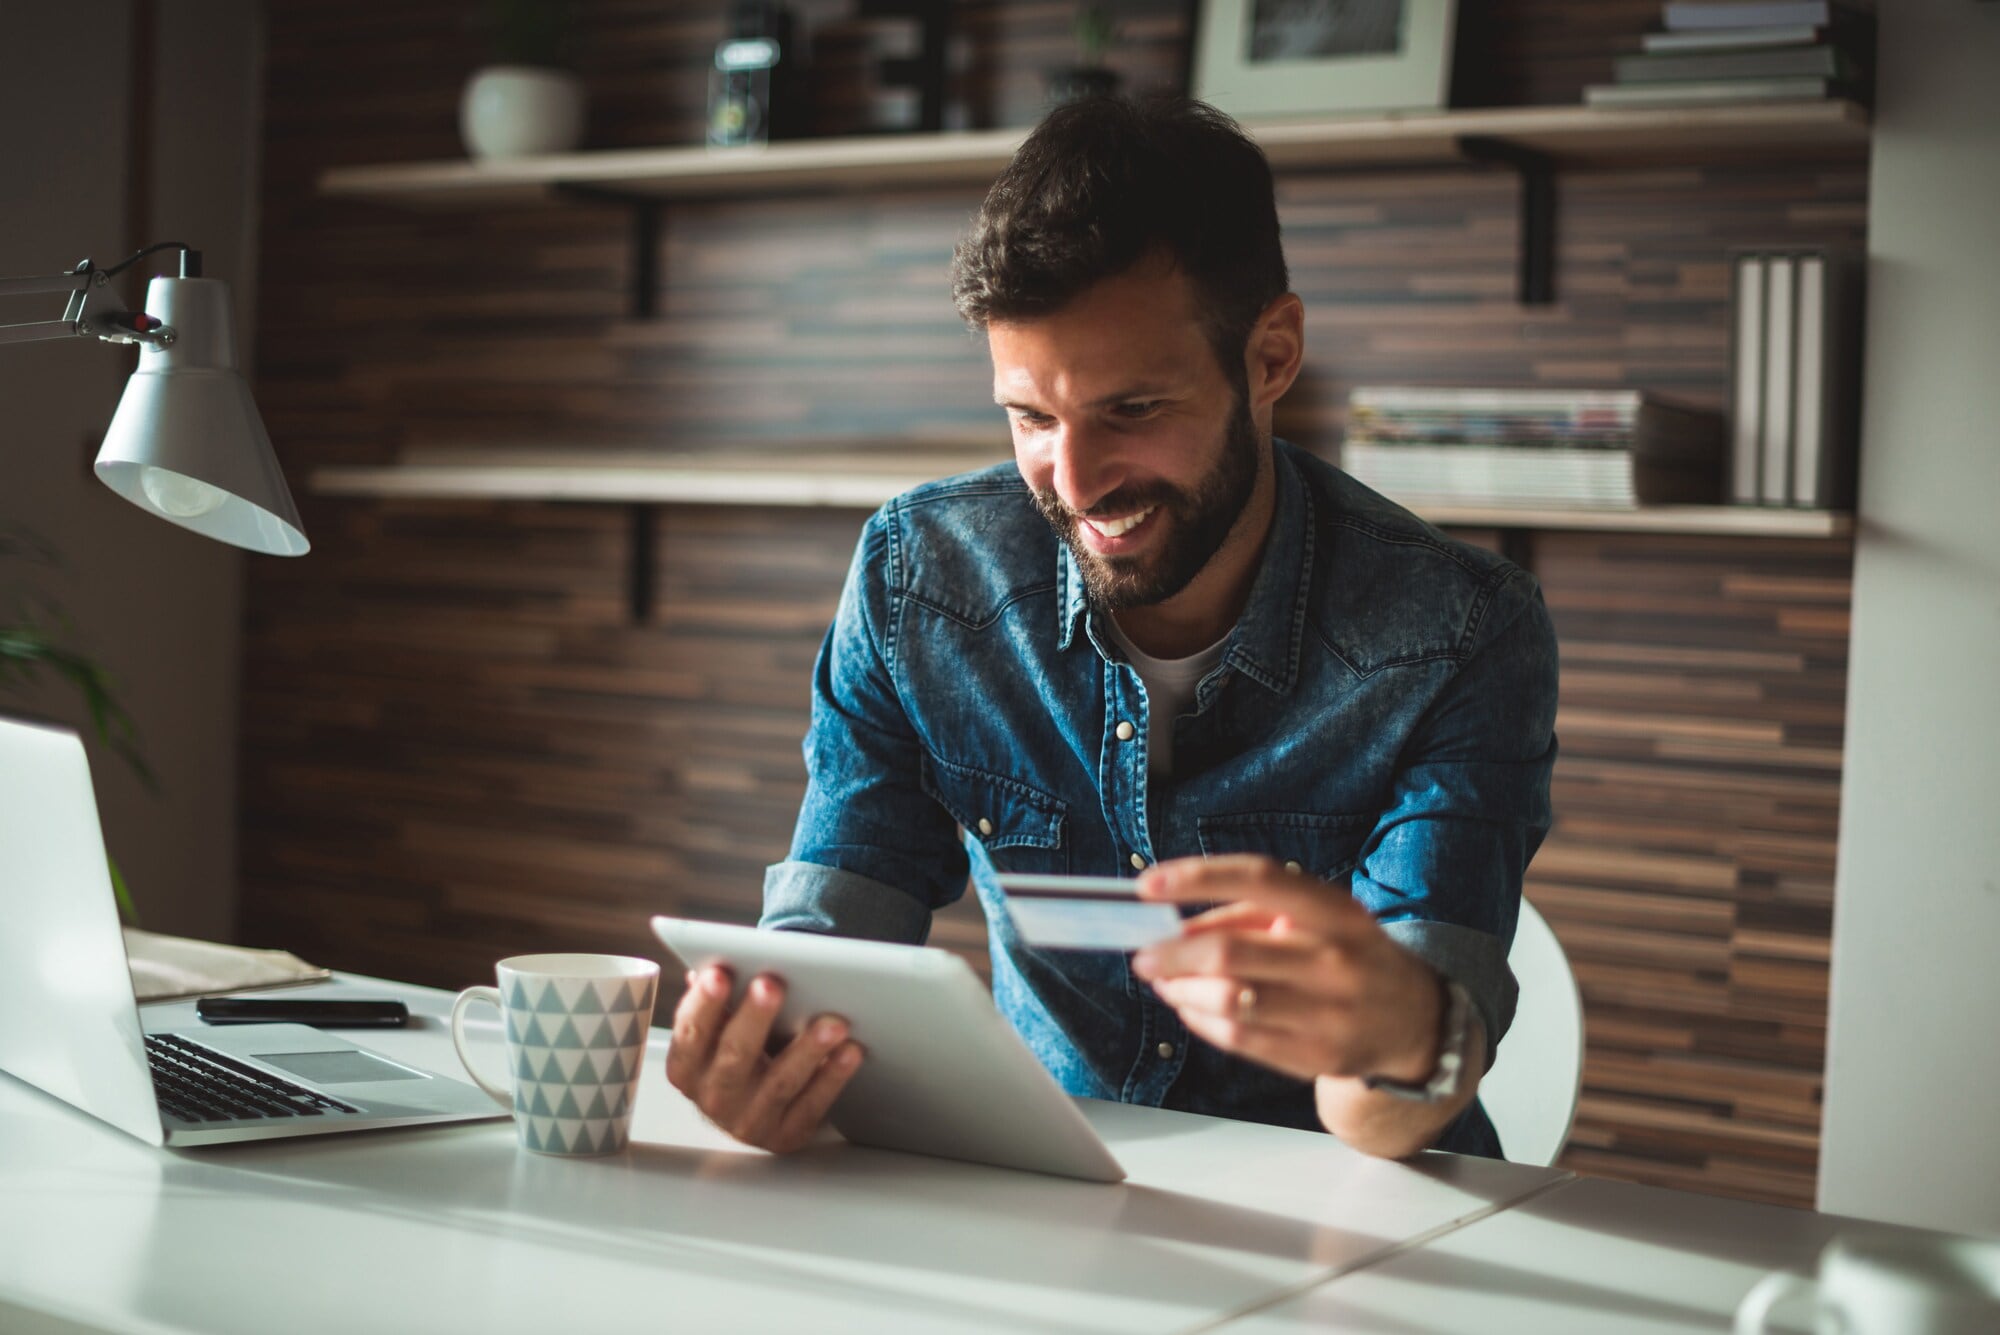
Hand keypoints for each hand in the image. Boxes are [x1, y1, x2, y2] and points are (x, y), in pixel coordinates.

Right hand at [665, 965, 864, 1153]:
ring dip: (808, 1049)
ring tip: (833, 1021)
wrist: (752, 1111)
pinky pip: (812, 1105)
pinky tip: (851, 1051)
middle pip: (735, 1056)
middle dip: (754, 1018)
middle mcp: (712, 1098)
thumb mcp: (718, 1032)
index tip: (720, 972)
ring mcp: (749, 1122)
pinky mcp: (786, 1136)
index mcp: (687, 1067)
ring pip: (779, 1083)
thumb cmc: (737, 1055)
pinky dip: (833, 1077)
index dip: (704, 1004)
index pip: (691, 1033)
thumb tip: (715, 964)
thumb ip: (716, 1001)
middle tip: (773, 984)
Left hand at [1130, 855, 1442, 1085]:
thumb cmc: (1347, 953)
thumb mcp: (1316, 917)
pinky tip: (1192, 1008)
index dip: (1198, 878)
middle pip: (1232, 952)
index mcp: (1336, 911)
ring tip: (1166, 982)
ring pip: (1229, 1002)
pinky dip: (1201, 1021)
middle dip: (1173, 954)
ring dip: (1182, 991)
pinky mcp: (1316, 1056)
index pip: (1260, 880)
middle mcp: (1336, 959)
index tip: (1148, 885)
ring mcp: (1328, 1013)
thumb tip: (1178, 926)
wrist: (1414, 1019)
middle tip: (1144, 955)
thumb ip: (1250, 914)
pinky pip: (1239, 1039)